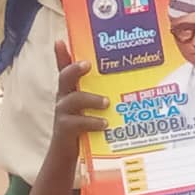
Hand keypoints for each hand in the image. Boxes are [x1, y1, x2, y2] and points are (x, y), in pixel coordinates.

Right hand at [51, 41, 108, 159]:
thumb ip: (106, 93)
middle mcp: (64, 97)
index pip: (65, 67)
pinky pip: (77, 123)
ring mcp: (63, 113)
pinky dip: (92, 122)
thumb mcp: (94, 106)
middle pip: (65, 77)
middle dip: (75, 69)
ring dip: (91, 99)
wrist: (68, 154)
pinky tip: (105, 123)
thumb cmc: (86, 126)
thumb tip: (133, 83)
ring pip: (73, 100)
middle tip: (88, 65)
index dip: (62, 54)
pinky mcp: (65, 130)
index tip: (61, 40)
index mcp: (71, 89)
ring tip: (107, 102)